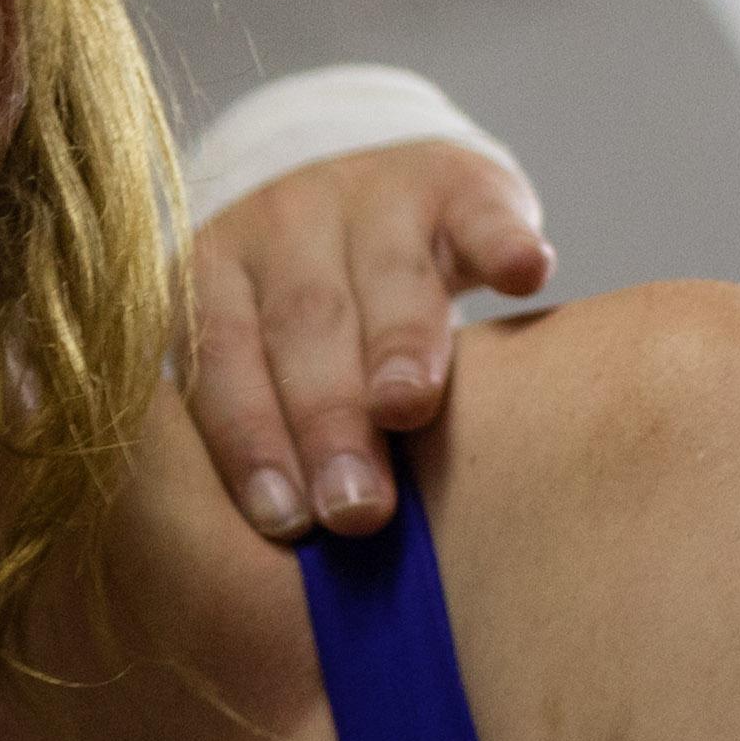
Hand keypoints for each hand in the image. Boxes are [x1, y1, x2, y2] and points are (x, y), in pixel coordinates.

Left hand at [188, 139, 554, 539]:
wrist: (375, 194)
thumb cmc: (312, 323)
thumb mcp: (261, 356)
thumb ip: (263, 428)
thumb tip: (275, 559)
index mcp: (213, 276)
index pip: (223, 363)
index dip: (250, 441)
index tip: (284, 521)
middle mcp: (282, 224)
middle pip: (302, 327)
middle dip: (326, 421)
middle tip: (354, 507)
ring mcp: (370, 195)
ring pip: (383, 274)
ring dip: (397, 345)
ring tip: (408, 410)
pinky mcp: (458, 181)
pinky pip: (481, 212)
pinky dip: (503, 242)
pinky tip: (527, 276)